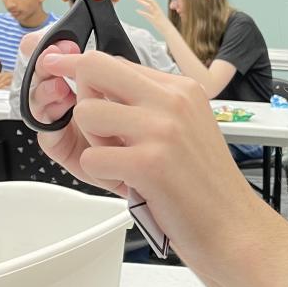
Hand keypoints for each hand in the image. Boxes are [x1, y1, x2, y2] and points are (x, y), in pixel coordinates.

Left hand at [32, 49, 264, 270]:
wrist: (233, 226)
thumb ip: (148, 105)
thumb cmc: (205, 184)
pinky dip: (100, 175)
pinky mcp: (149, 163)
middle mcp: (172, 100)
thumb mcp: (186, 128)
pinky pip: (90, 156)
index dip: (79, 68)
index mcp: (181, 88)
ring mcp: (161, 130)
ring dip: (92, 143)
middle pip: (93, 68)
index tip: (54, 67)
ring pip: (86, 113)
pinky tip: (128, 183)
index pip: (114, 61)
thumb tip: (95, 88)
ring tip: (121, 162)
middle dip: (79, 97)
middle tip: (97, 130)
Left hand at [135, 0, 170, 33]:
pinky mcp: (154, 20)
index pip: (153, 1)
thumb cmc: (166, 26)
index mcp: (160, 11)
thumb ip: (157, 16)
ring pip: (149, 6)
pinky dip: (141, 12)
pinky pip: (147, 15)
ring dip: (142, 2)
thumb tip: (153, 15)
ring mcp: (156, 15)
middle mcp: (158, 11)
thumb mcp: (161, 19)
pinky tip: (137, 10)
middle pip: (151, 2)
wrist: (170, 31)